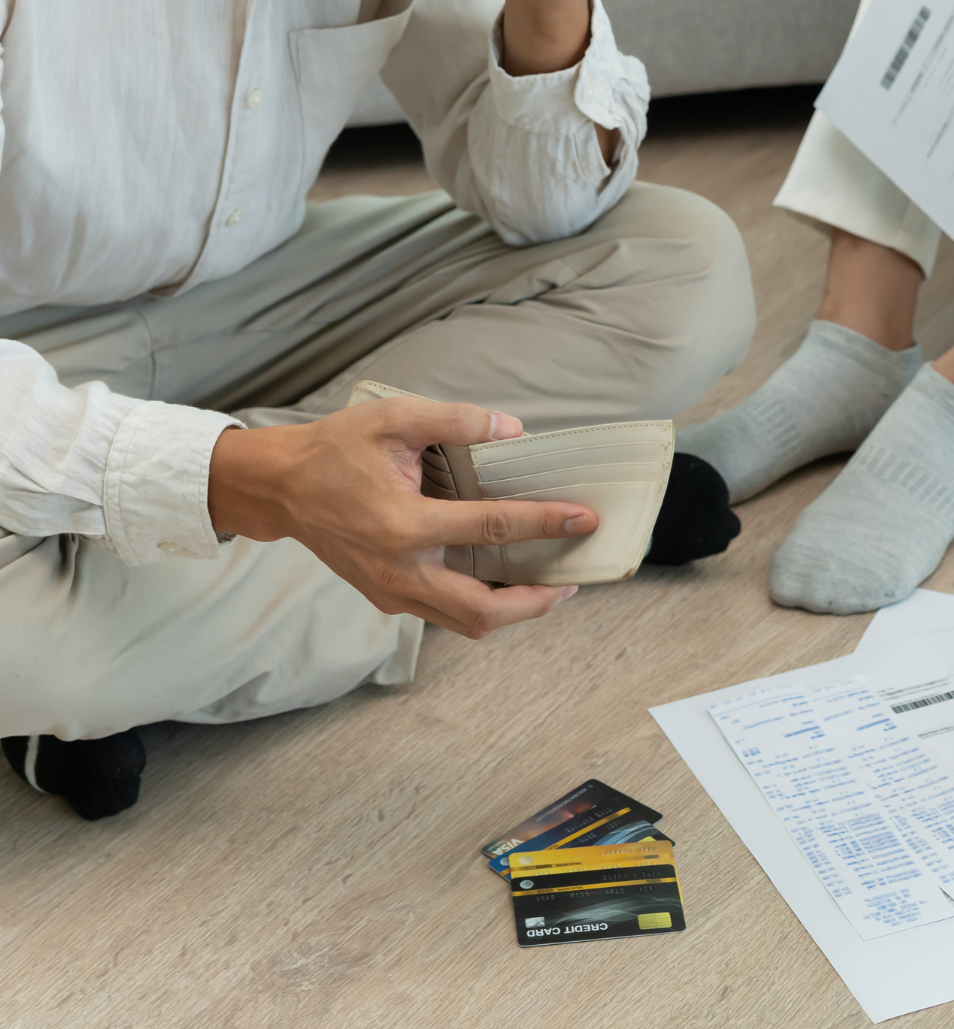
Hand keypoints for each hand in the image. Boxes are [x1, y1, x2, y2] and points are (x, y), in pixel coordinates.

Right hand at [208, 398, 598, 639]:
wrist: (281, 487)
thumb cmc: (337, 449)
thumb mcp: (395, 418)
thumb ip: (457, 421)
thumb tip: (513, 428)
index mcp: (404, 525)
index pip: (491, 530)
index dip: (544, 523)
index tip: (583, 518)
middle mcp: (399, 571)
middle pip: (482, 610)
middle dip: (537, 600)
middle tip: (575, 578)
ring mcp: (391, 592)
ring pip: (464, 623)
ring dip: (513, 611)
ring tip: (551, 586)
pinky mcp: (386, 598)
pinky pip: (444, 614)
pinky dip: (482, 606)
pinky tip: (507, 581)